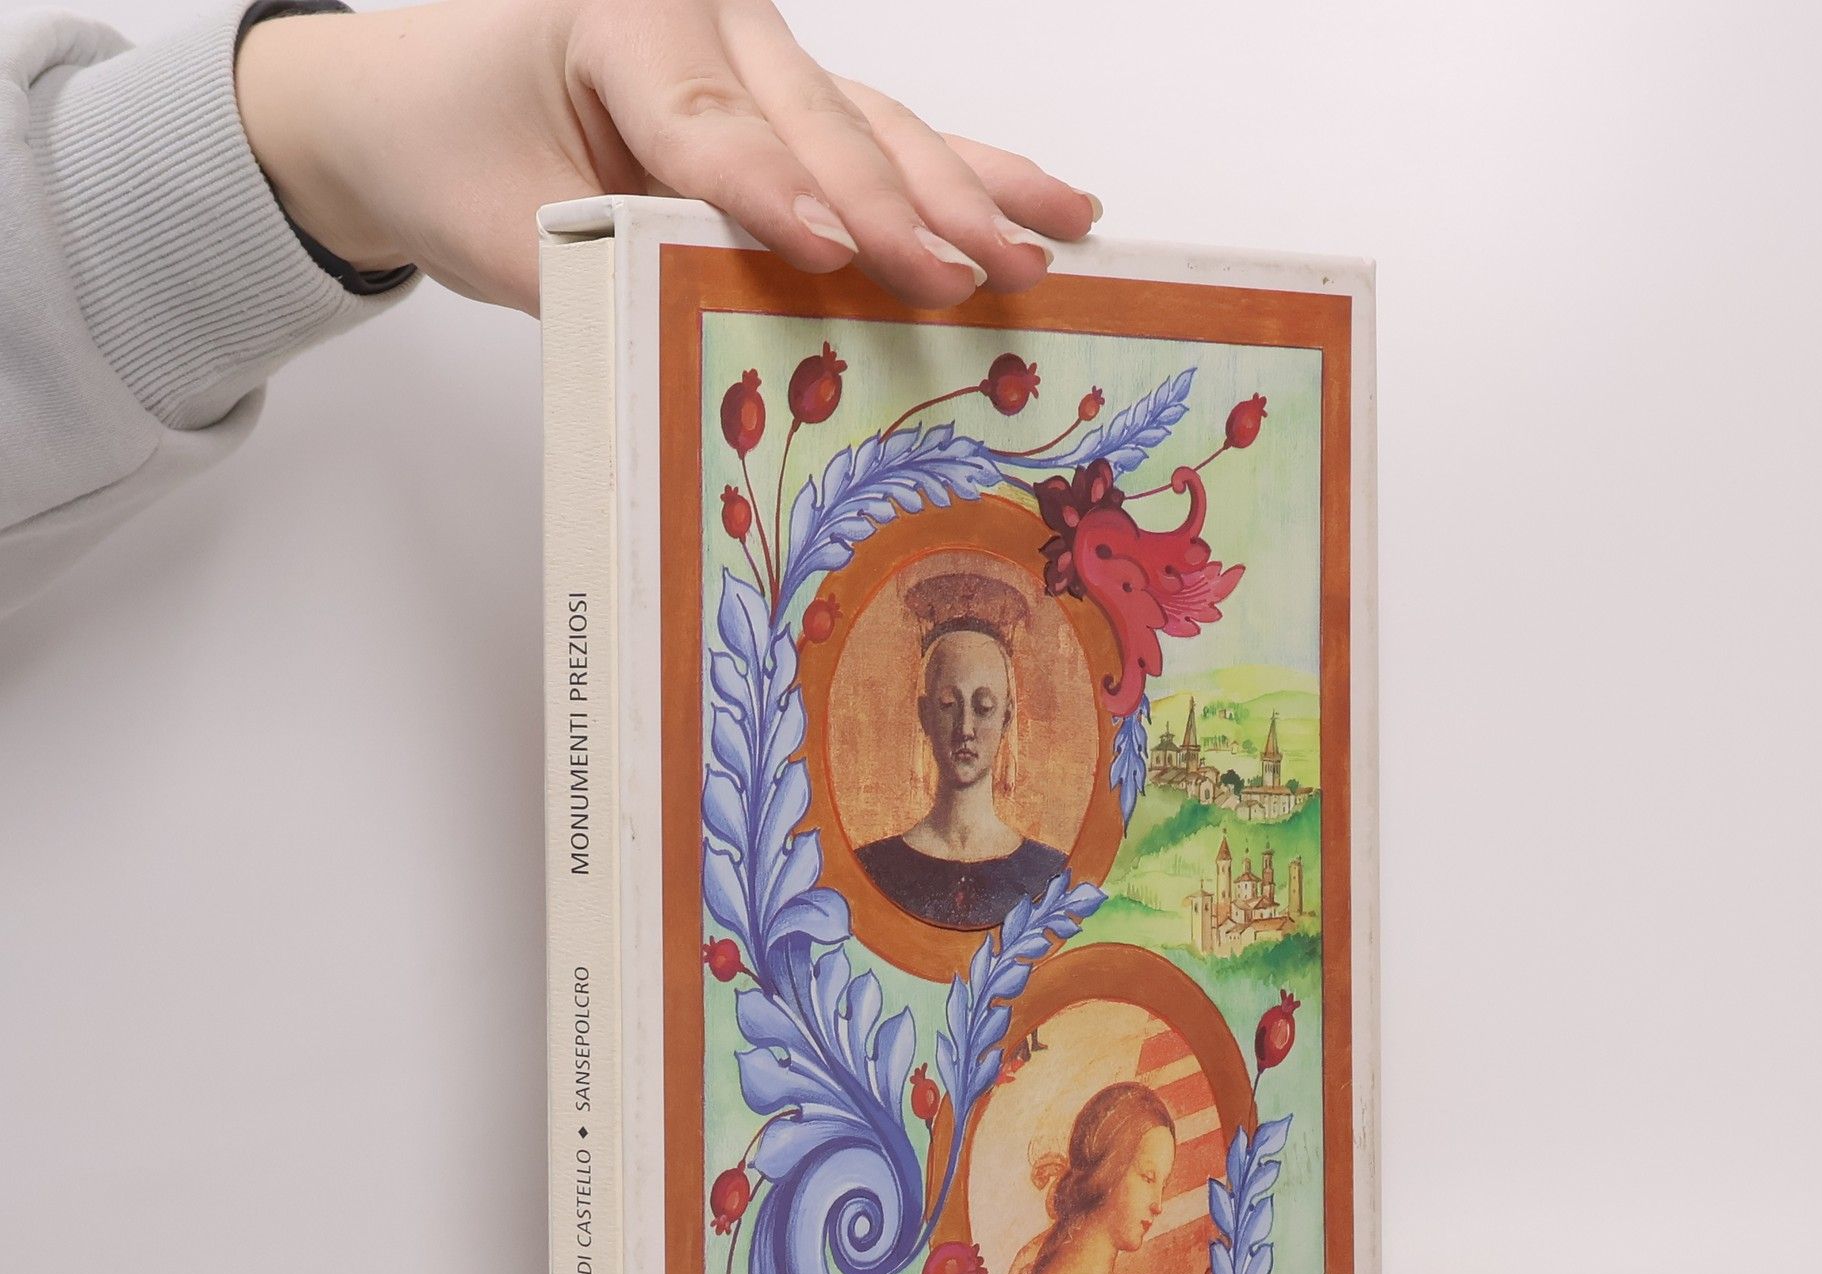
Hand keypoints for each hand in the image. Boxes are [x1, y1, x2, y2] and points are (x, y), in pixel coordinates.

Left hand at [235, 0, 1100, 314]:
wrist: (404, 105)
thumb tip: (721, 330)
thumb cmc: (446, 151)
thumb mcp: (501, 225)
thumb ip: (613, 265)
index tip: (837, 255)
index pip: (707, 123)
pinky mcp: (784, 98)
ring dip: (969, 188)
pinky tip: (1046, 199)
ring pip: (875, 121)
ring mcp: (754, 49)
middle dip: (905, 207)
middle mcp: (702, 12)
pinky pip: (881, 133)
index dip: (773, 197)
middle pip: (820, 122)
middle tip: (979, 275)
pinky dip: (964, 172)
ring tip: (1054, 237)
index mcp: (615, 14)